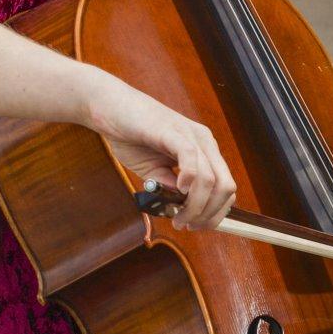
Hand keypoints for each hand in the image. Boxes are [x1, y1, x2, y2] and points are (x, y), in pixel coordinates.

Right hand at [90, 79, 235, 231]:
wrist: (107, 107)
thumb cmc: (130, 136)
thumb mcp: (154, 171)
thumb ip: (170, 187)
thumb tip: (183, 207)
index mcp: (203, 151)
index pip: (225, 188)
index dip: (215, 213)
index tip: (194, 226)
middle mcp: (204, 142)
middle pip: (225, 187)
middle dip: (208, 214)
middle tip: (186, 224)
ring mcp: (190, 134)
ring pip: (210, 179)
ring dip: (195, 205)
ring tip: (178, 216)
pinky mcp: (171, 130)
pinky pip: (190, 157)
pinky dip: (189, 179)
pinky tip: (178, 189)